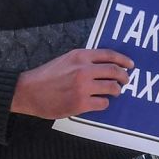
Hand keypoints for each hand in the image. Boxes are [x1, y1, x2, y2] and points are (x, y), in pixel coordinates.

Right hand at [11, 48, 134, 118]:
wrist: (27, 91)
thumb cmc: (47, 76)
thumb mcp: (66, 60)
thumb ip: (84, 60)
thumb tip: (106, 64)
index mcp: (80, 56)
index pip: (110, 55)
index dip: (124, 60)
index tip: (131, 65)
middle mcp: (83, 69)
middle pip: (115, 71)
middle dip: (125, 77)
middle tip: (126, 81)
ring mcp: (83, 87)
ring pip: (113, 88)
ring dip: (116, 91)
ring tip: (113, 92)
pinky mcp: (80, 103)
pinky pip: (103, 103)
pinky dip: (104, 103)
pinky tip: (99, 102)